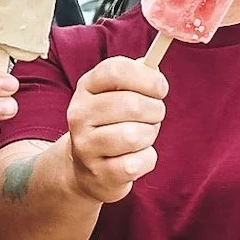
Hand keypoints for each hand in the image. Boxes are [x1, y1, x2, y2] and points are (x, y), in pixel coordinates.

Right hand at [67, 56, 167, 202]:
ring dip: (149, 135)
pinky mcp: (99, 173)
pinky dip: (146, 159)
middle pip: (132, 104)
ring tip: (142, 137)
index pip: (115, 70)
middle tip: (154, 115)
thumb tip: (153, 66)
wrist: (84, 169)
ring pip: (135, 135)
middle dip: (155, 110)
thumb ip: (136, 76)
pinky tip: (136, 157)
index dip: (146, 78)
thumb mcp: (115, 94)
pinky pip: (138, 163)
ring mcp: (86, 145)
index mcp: (86, 87)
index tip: (159, 88)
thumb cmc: (111, 124)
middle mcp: (80, 114)